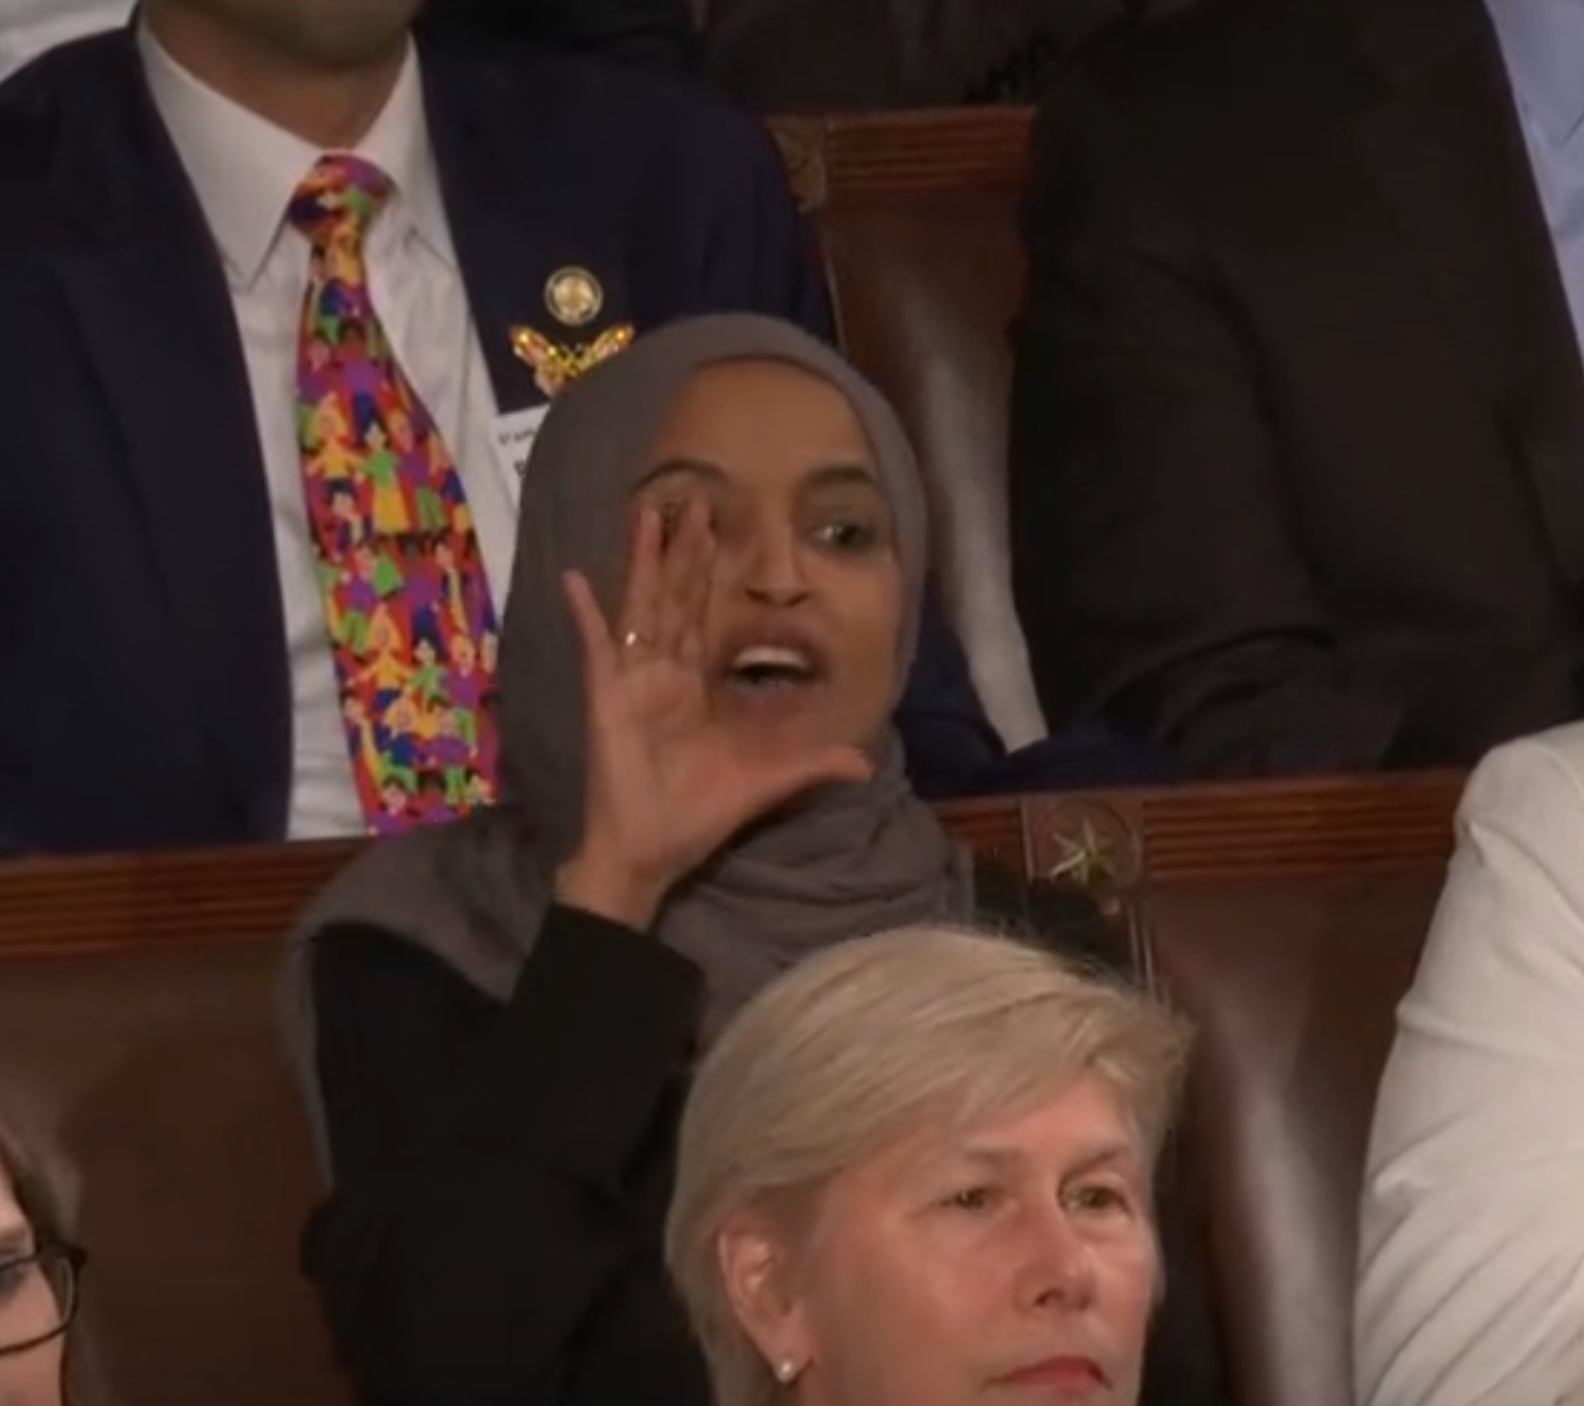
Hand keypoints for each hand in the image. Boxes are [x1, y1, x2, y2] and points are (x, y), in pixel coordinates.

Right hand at [555, 498, 870, 927]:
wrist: (649, 852)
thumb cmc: (698, 815)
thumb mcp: (766, 782)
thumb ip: (811, 765)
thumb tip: (866, 764)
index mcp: (696, 686)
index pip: (707, 617)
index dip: (715, 575)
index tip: (725, 529)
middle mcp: (664, 673)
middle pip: (676, 598)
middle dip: (685, 551)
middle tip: (693, 498)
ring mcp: (632, 681)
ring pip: (642, 607)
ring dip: (643, 562)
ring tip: (645, 514)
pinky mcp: (606, 696)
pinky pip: (596, 646)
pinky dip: (585, 613)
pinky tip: (575, 577)